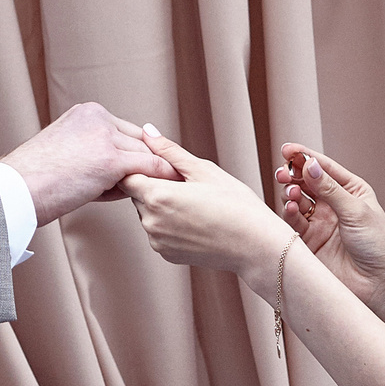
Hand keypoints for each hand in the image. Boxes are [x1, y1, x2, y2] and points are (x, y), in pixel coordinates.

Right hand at [0, 102, 177, 224]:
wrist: (14, 192)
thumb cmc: (33, 181)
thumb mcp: (65, 153)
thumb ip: (94, 153)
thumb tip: (127, 172)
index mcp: (86, 113)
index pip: (124, 132)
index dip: (133, 155)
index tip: (143, 172)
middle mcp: (98, 117)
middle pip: (138, 142)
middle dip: (143, 165)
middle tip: (153, 186)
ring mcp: (105, 136)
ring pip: (145, 155)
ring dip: (145, 177)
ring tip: (137, 198)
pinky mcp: (111, 159)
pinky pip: (149, 168)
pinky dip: (160, 180)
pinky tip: (163, 194)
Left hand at [119, 127, 292, 282]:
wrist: (256, 246)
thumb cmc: (236, 205)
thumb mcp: (203, 170)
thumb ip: (169, 151)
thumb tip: (146, 131)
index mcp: (157, 196)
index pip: (128, 177)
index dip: (143, 169)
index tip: (164, 168)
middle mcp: (150, 221)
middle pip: (137, 195)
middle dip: (154, 187)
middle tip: (186, 185)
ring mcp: (157, 240)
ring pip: (147, 214)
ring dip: (161, 206)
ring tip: (194, 205)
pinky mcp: (165, 254)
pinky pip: (158, 232)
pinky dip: (170, 225)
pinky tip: (195, 222)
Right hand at [275, 144, 384, 316]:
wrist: (380, 284)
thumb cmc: (378, 245)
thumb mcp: (355, 210)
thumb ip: (329, 188)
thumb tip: (309, 165)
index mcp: (351, 191)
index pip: (324, 168)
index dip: (305, 157)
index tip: (287, 149)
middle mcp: (334, 205)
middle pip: (306, 183)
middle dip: (293, 176)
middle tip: (283, 174)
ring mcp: (320, 223)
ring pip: (297, 201)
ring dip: (291, 194)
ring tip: (291, 194)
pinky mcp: (310, 242)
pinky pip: (294, 223)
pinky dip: (289, 214)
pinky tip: (291, 209)